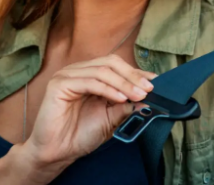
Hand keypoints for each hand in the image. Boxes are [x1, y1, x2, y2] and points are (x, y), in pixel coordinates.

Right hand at [18, 54, 155, 179]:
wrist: (57, 152)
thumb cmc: (79, 134)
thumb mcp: (110, 119)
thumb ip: (126, 106)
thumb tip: (147, 98)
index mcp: (89, 75)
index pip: (116, 65)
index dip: (136, 72)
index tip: (156, 83)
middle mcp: (78, 71)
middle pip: (110, 62)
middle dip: (132, 75)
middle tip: (149, 89)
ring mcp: (67, 75)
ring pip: (102, 71)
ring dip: (124, 83)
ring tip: (139, 95)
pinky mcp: (59, 83)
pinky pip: (89, 81)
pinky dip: (108, 89)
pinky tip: (120, 98)